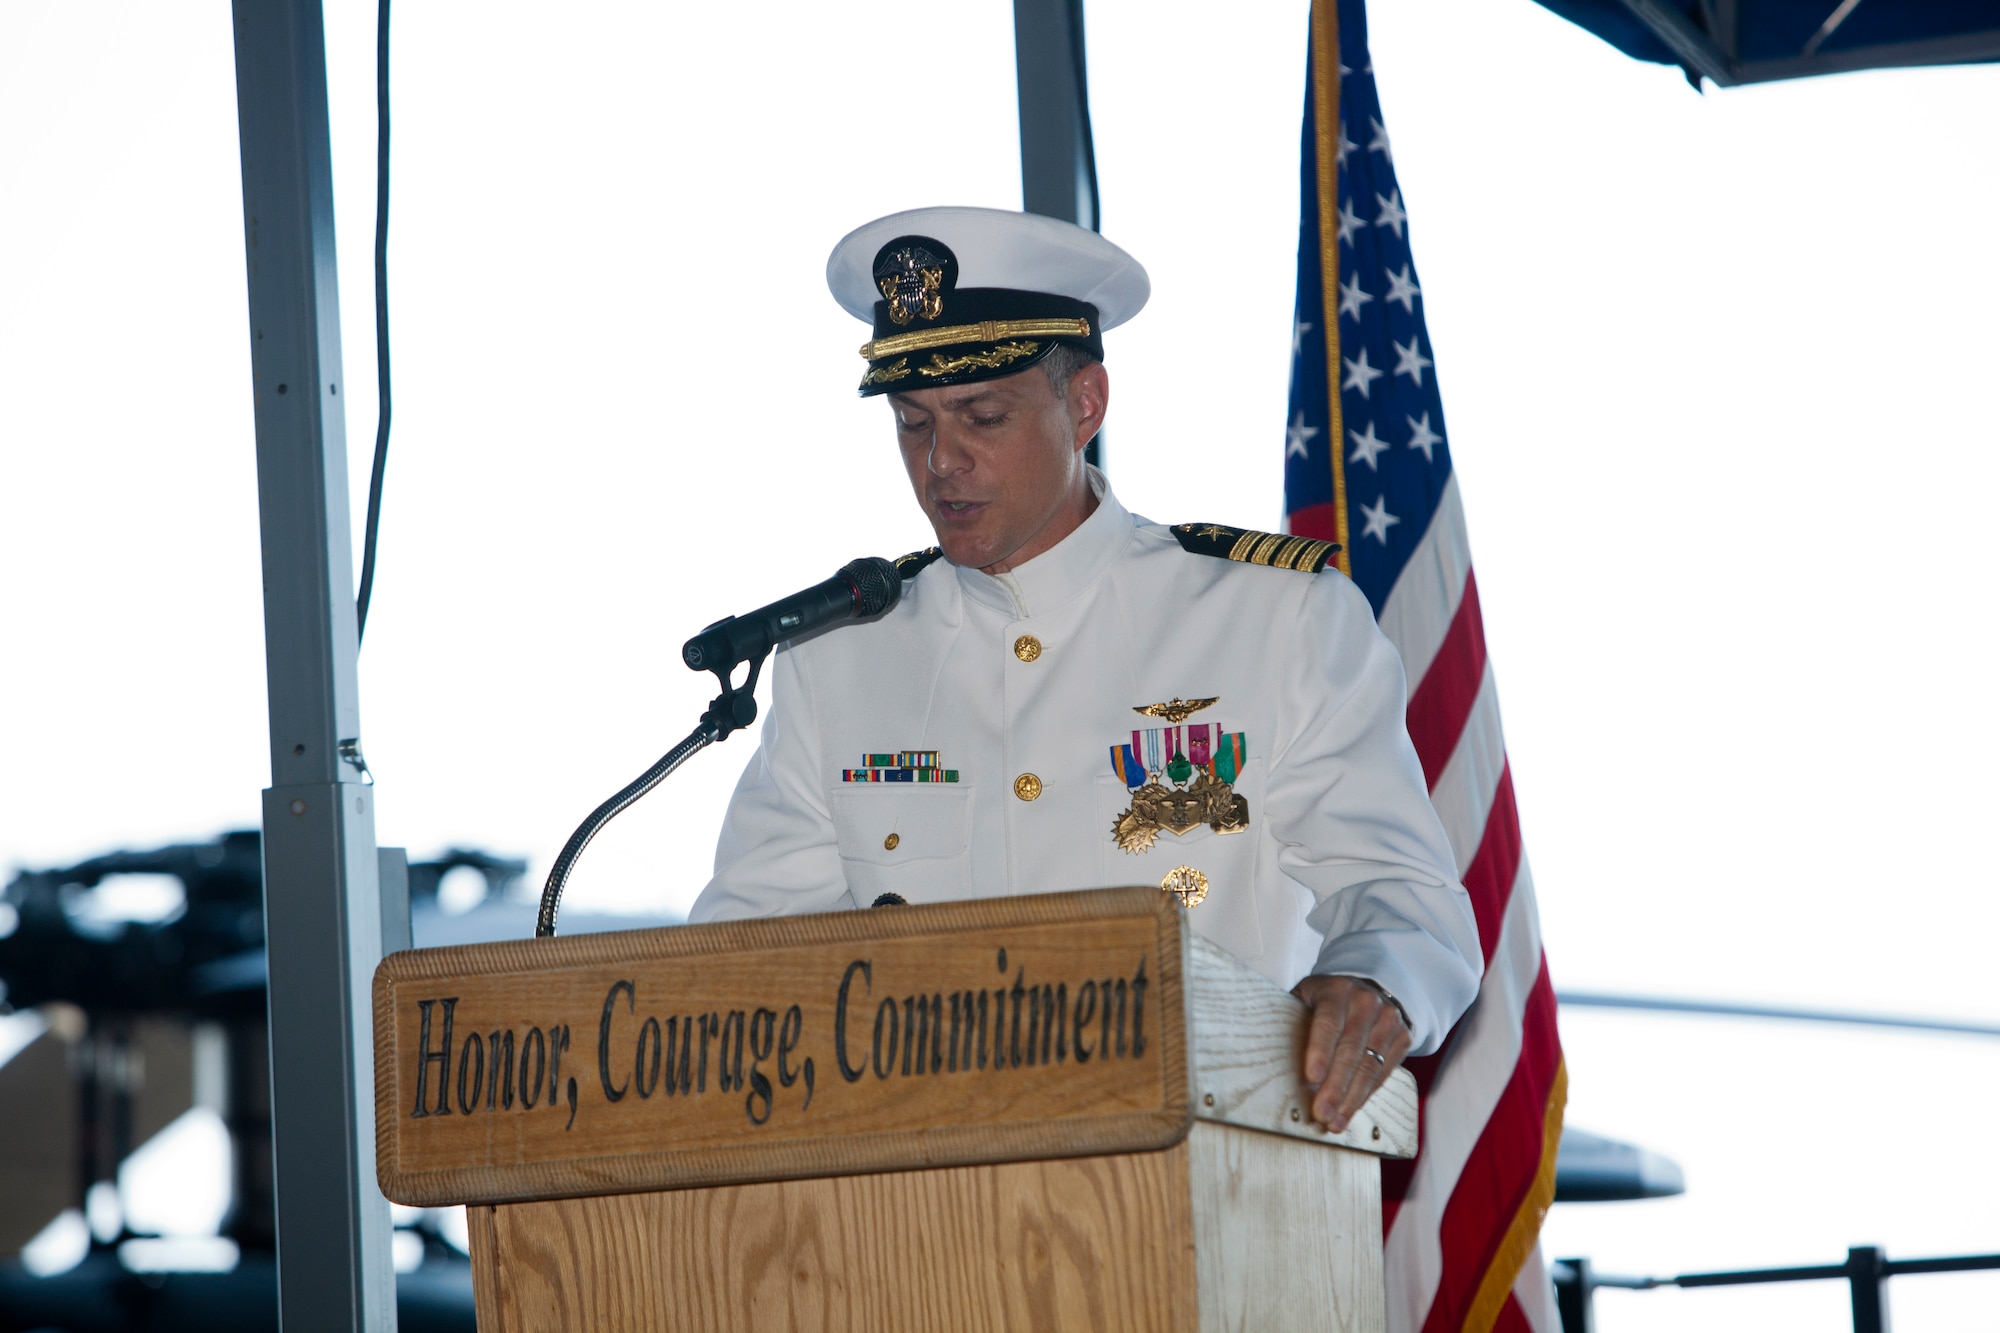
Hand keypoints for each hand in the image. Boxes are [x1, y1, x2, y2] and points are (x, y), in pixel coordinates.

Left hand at [1292, 974, 1411, 1132]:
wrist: (1370, 988)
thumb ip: (1293, 1019)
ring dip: (1352, 1098)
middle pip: (1351, 1050)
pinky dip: (1366, 1095)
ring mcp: (1388, 1019)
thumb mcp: (1306, 997)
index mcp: (1337, 990)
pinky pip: (1384, 1073)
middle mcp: (1366, 1001)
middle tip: (1322, 1113)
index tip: (1310, 1077)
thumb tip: (1270, 1058)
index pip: (1328, 1023)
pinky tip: (1352, 1109)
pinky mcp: (1403, 1037)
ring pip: (1370, 1066)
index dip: (1319, 1051)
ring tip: (1336, 1122)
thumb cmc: (1326, 1001)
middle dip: (1335, 1086)